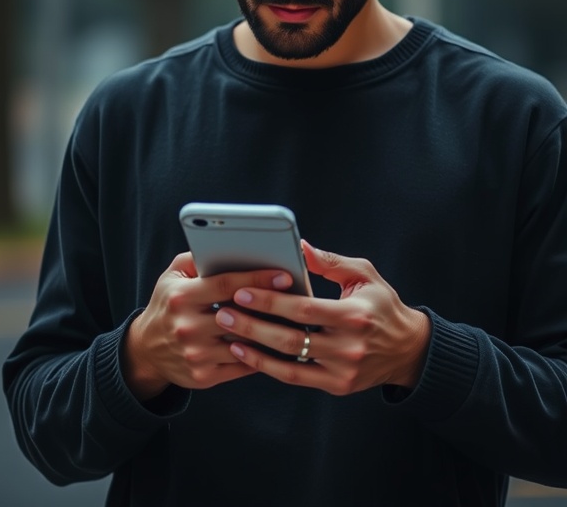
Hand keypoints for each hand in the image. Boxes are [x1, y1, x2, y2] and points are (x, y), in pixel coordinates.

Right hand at [122, 252, 293, 399]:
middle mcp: (187, 327)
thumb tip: (228, 245)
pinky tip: (276, 344)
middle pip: (239, 316)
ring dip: (270, 333)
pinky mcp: (203, 376)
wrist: (145, 350)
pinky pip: (241, 366)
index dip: (257, 279)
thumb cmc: (167, 304)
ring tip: (294, 322)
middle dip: (270, 307)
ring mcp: (195, 354)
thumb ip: (197, 258)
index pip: (226, 285)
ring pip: (244, 344)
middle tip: (298, 298)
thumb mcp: (173, 275)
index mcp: (182, 297)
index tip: (284, 275)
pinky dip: (260, 356)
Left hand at [214, 242, 430, 395]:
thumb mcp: (363, 275)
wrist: (408, 349)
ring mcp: (342, 370)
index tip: (243, 291)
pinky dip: (269, 367)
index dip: (271, 301)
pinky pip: (296, 378)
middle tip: (225, 312)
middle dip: (254, 325)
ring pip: (289, 362)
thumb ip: (329, 262)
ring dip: (255, 349)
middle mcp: (348, 347)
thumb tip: (298, 246)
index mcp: (354, 315)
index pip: (304, 309)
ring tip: (228, 335)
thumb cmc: (383, 305)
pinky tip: (248, 355)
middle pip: (291, 338)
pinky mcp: (337, 386)